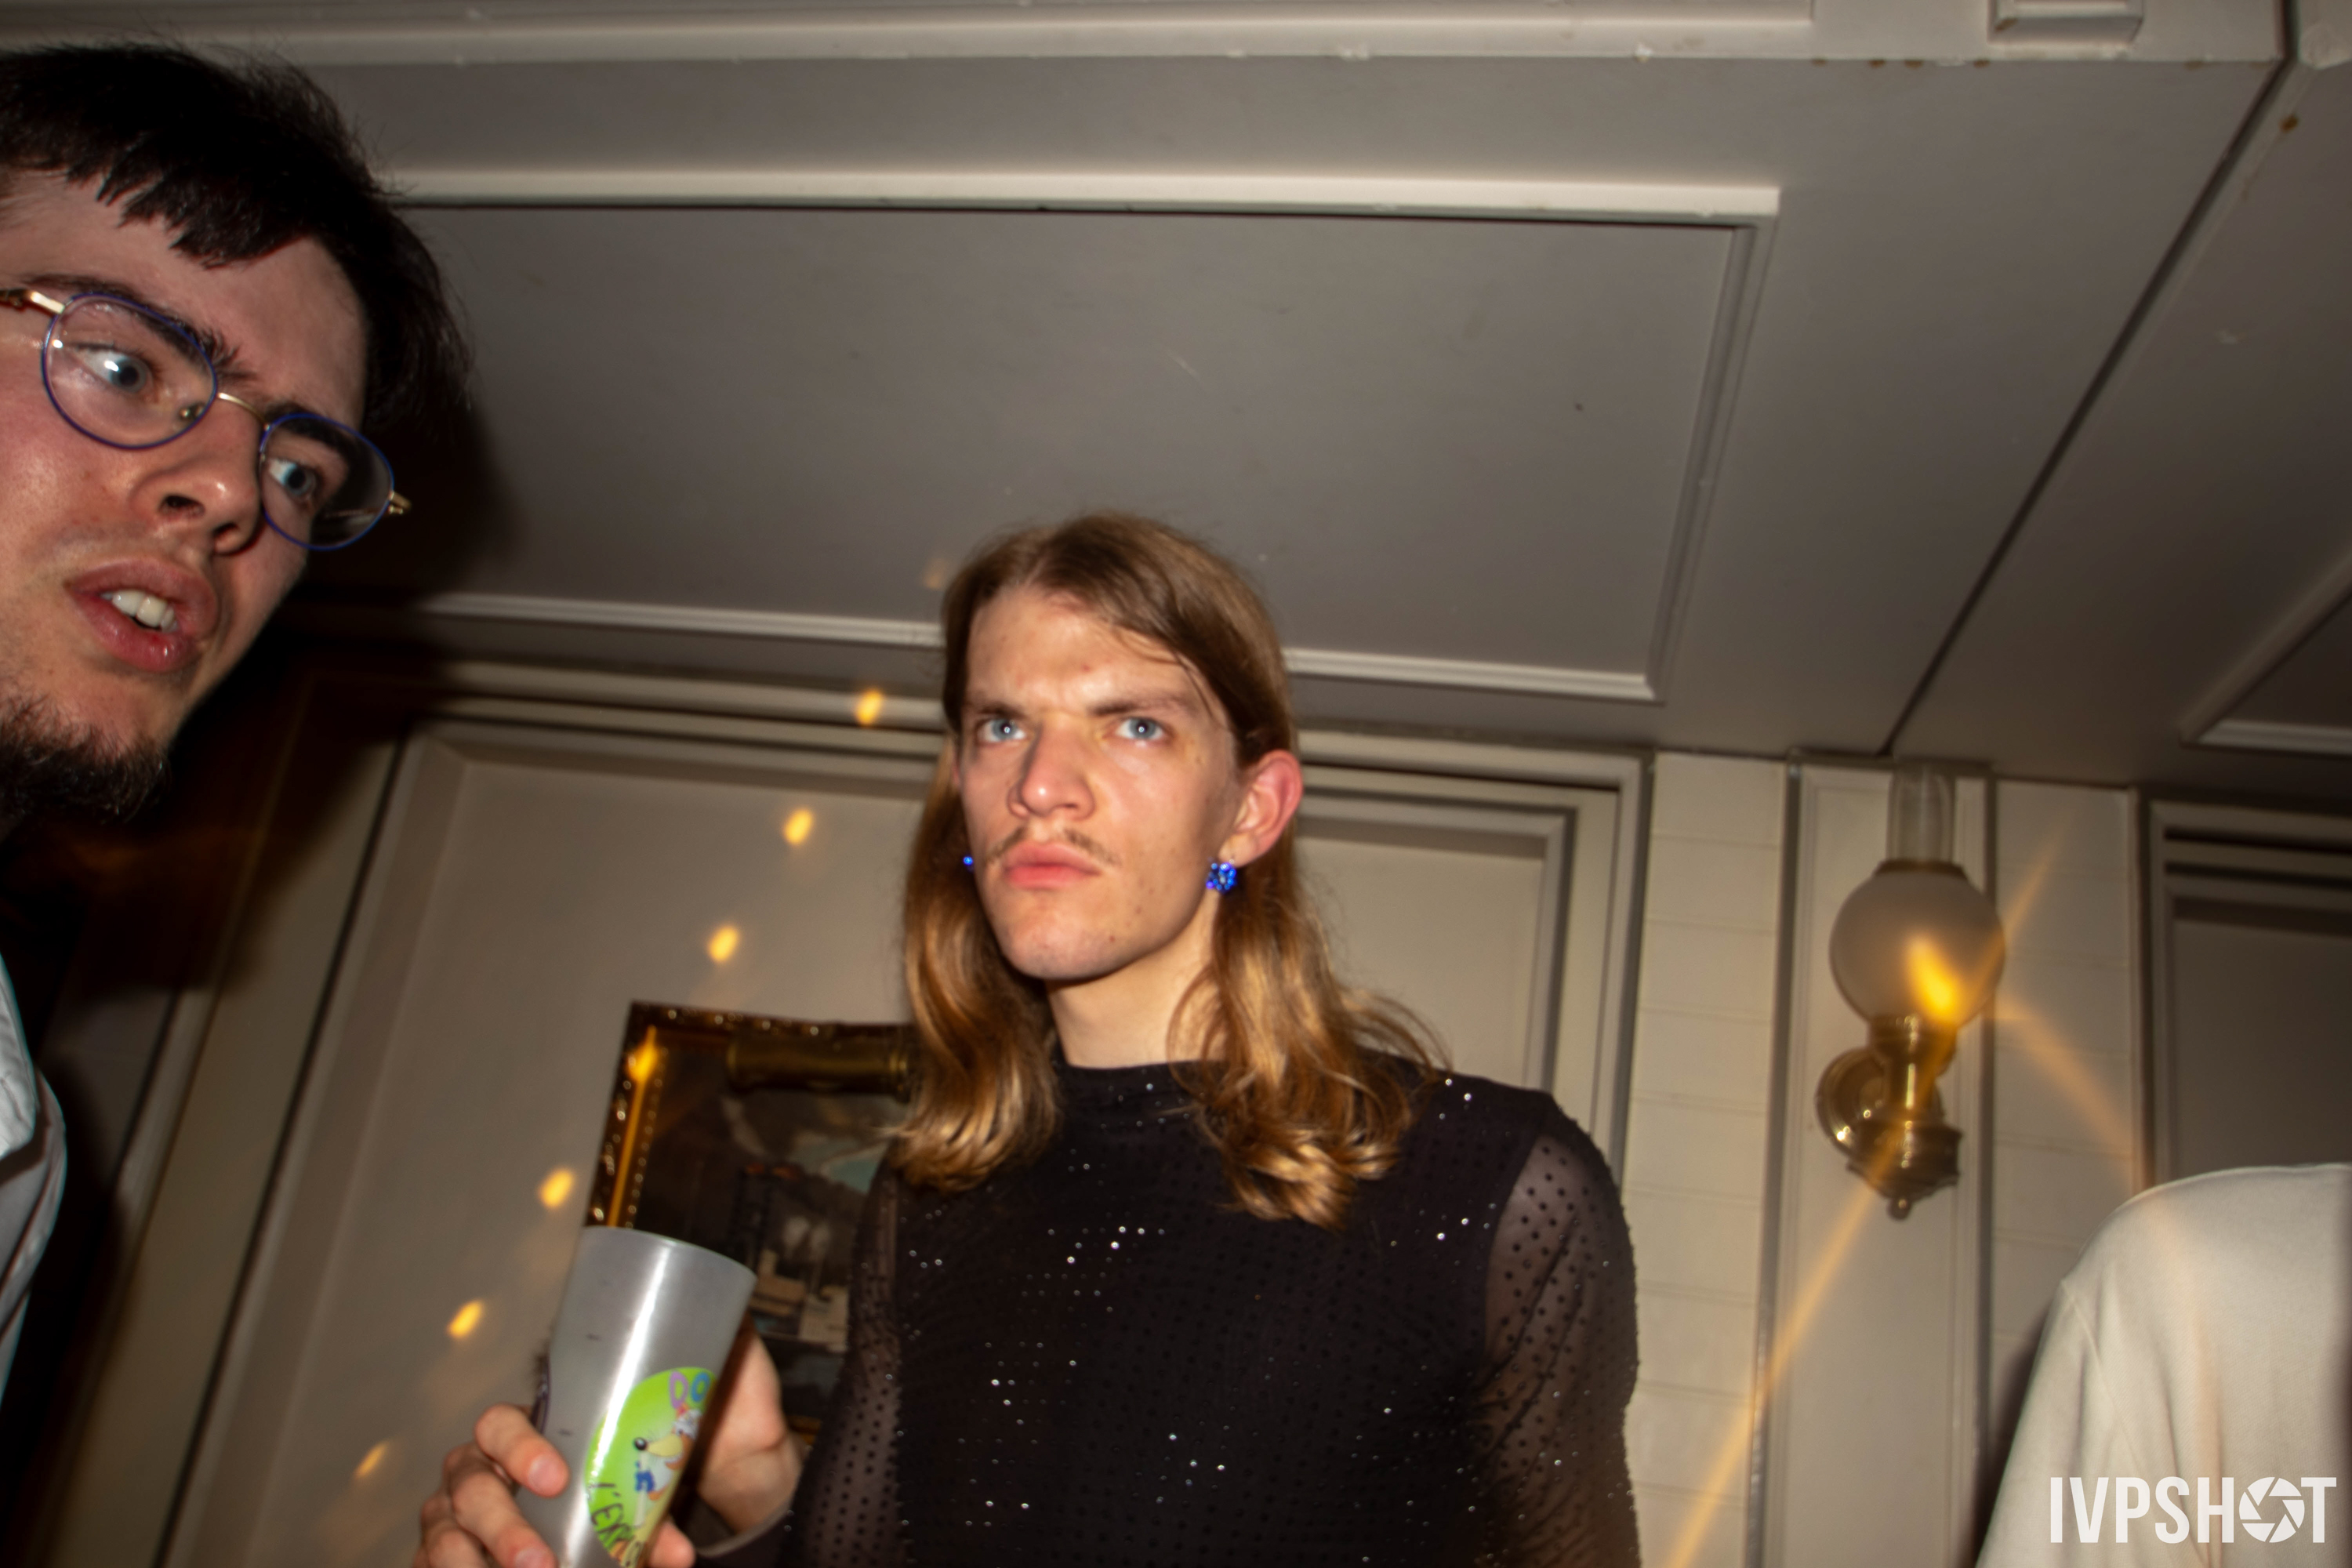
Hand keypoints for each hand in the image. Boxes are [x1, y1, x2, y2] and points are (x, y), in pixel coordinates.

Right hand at [416, 1327, 798, 1567]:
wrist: (695, 1498)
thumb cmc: (675, 1444)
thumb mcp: (690, 1406)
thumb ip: (703, 1367)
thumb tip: (731, 1320)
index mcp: (533, 1426)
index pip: (501, 1424)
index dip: (520, 1449)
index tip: (557, 1479)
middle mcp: (490, 1469)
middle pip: (469, 1487)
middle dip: (501, 1527)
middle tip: (540, 1562)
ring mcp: (470, 1519)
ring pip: (446, 1537)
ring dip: (475, 1563)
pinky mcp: (469, 1558)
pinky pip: (444, 1566)